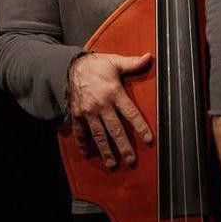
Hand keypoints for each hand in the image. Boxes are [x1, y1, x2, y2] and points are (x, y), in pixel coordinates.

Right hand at [68, 51, 153, 167]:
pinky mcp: (76, 114)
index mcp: (114, 92)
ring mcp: (88, 112)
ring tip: (112, 164)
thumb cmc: (97, 65)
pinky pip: (80, 132)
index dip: (140, 127)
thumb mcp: (115, 62)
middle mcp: (101, 105)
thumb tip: (149, 57)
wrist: (70, 66)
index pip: (130, 113)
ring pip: (98, 135)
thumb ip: (133, 63)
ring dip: (105, 150)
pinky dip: (83, 143)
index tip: (149, 140)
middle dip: (124, 146)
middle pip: (115, 129)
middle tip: (131, 161)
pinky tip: (87, 153)